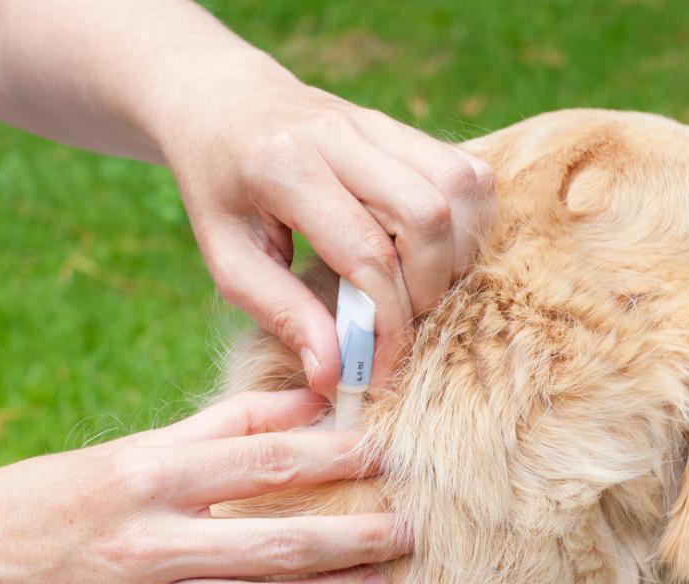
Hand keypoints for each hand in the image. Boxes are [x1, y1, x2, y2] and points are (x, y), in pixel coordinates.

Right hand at [0, 390, 407, 583]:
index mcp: (149, 476)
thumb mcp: (131, 450)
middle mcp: (149, 542)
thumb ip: (221, 425)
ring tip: (380, 581)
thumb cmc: (55, 500)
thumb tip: (307, 399)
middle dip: (356, 536)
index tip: (384, 457)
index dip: (336, 457)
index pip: (267, 462)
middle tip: (407, 530)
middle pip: (279, 542)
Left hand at [156, 54, 494, 391]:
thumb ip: (282, 314)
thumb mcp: (228, 259)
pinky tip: (434, 253)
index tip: (377, 369)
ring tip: (418, 289)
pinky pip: (468, 173)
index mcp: (285, 166)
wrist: (223, 103)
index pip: (367, 253)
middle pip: (427, 215)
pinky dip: (467, 223)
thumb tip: (333, 374)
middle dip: (427, 289)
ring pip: (460, 188)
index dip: (386, 323)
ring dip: (455, 254)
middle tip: (398, 324)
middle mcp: (340, 134)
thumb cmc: (221, 191)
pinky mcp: (404, 127)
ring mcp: (379, 123)